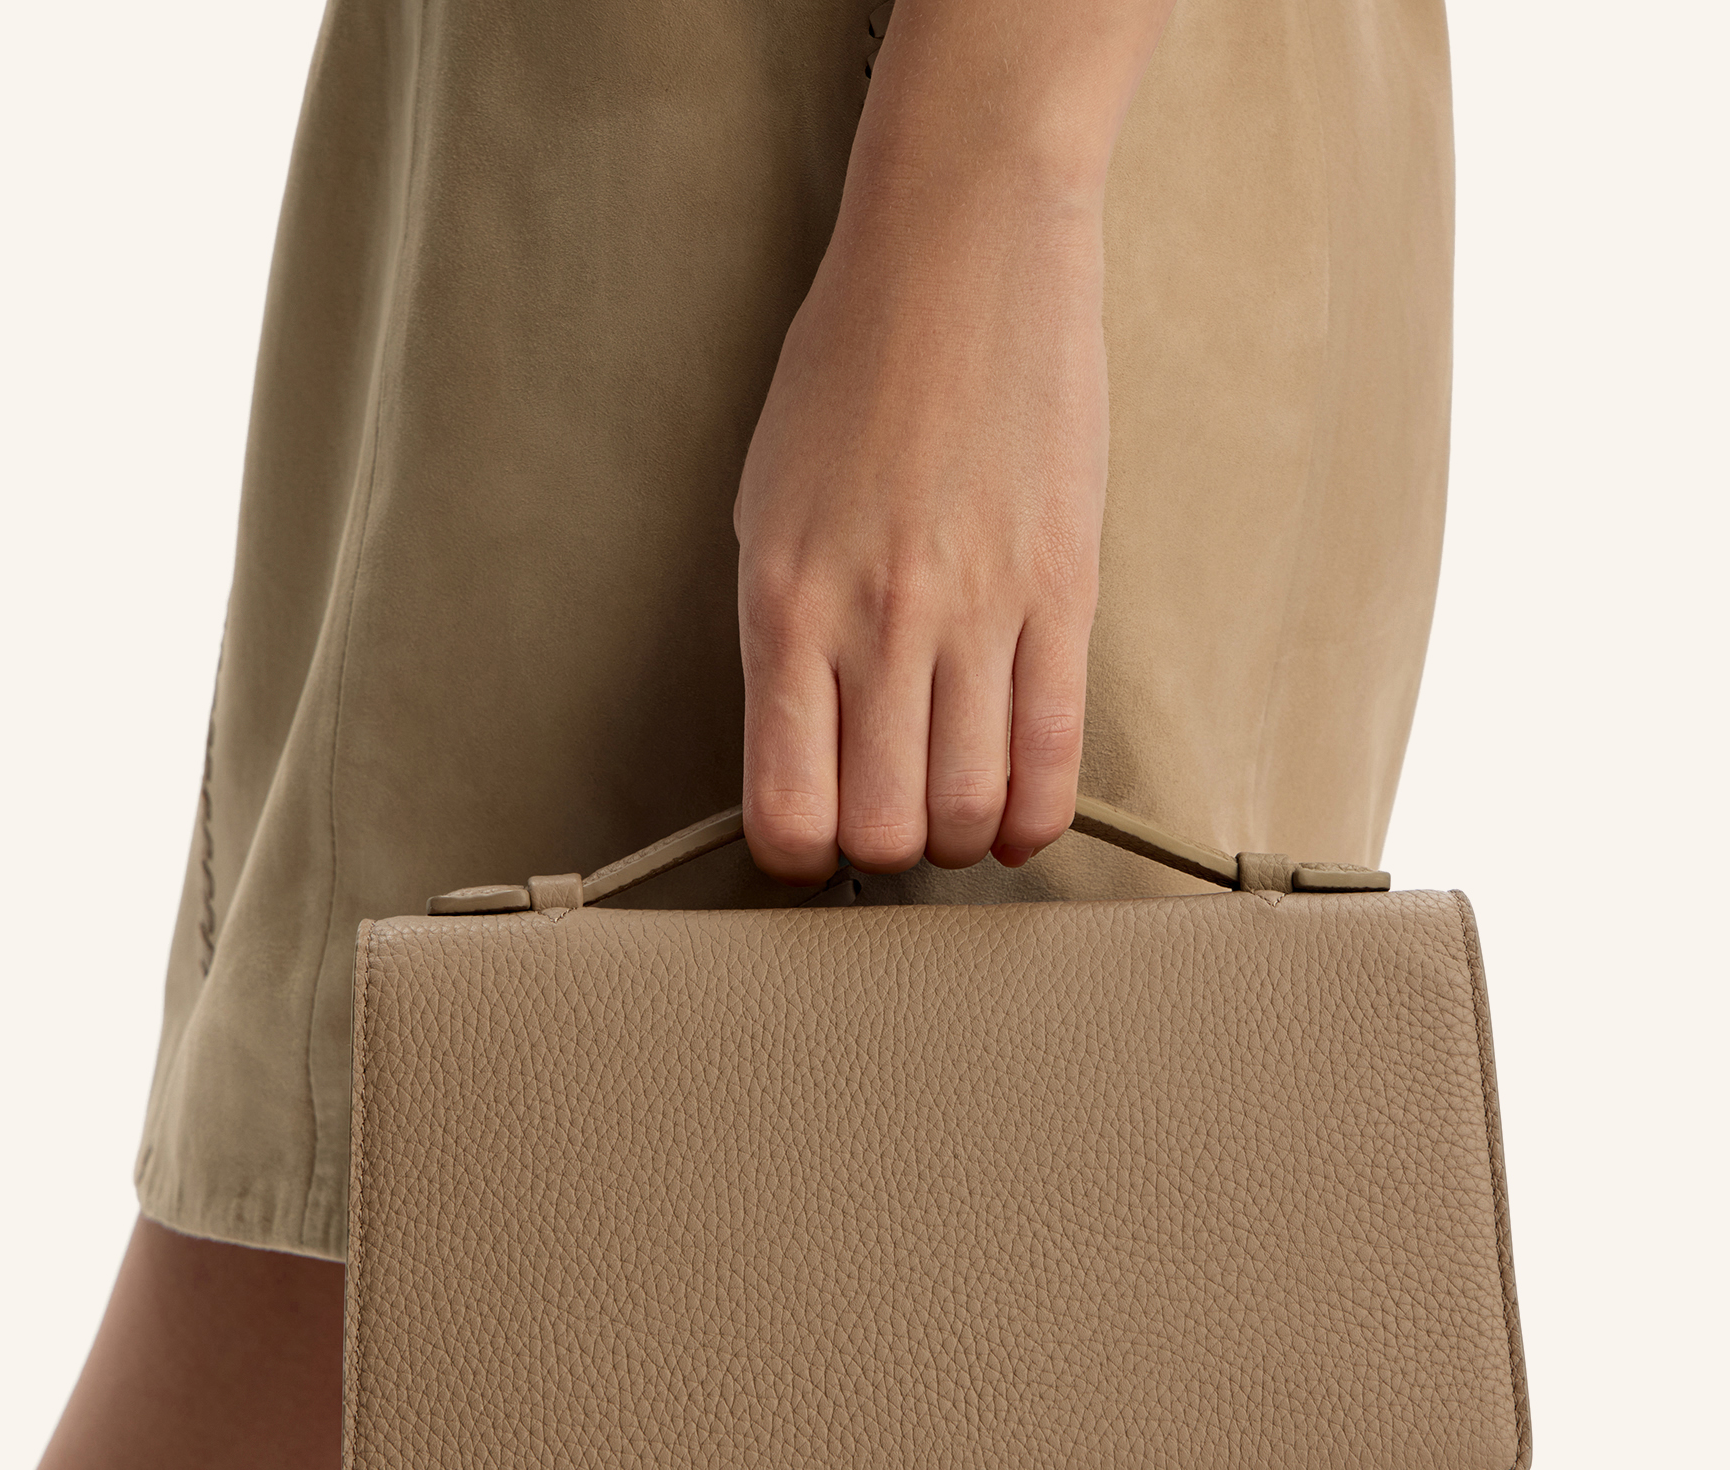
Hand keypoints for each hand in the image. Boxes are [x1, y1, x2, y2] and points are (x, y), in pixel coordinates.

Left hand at [734, 170, 1109, 881]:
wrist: (962, 251)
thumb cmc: (852, 372)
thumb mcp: (767, 510)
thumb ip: (783, 638)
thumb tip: (806, 752)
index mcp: (785, 606)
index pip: (787, 811)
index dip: (800, 855)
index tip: (813, 840)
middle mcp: (878, 624)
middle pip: (884, 831)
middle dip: (884, 853)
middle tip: (890, 820)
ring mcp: (978, 613)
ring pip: (970, 810)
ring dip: (959, 838)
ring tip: (953, 810)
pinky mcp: (1064, 593)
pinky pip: (1056, 756)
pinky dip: (1035, 816)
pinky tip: (1017, 819)